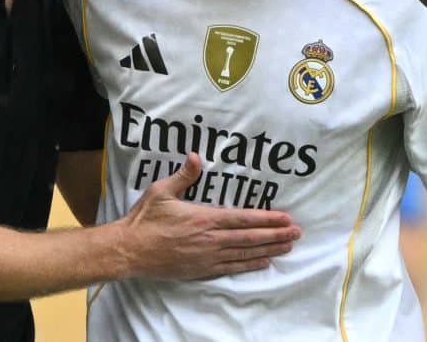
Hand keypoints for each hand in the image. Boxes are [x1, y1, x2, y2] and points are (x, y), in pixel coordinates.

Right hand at [117, 152, 300, 279]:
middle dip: (276, 235)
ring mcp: (207, 257)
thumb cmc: (145, 219)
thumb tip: (196, 156)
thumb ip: (183, 175)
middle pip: (250, 238)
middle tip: (297, 233)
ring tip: (288, 247)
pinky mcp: (201, 270)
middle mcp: (210, 239)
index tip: (286, 218)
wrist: (130, 250)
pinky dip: (250, 265)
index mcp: (204, 218)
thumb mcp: (161, 191)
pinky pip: (231, 268)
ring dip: (269, 250)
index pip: (243, 219)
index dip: (267, 219)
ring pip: (245, 254)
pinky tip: (263, 262)